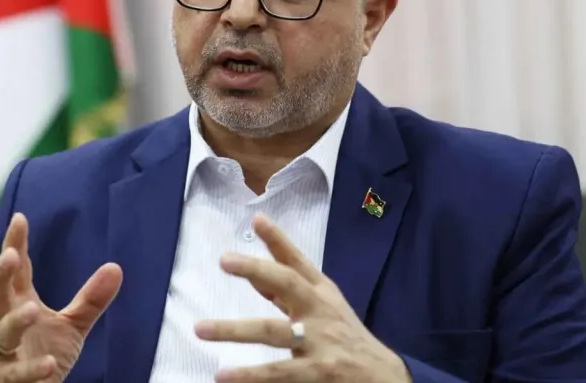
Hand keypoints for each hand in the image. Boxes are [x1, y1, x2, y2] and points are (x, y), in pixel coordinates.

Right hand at [0, 213, 122, 382]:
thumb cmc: (43, 353)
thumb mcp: (72, 326)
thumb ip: (90, 299)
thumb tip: (116, 267)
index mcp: (18, 303)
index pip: (16, 271)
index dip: (15, 245)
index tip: (20, 219)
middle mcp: (5, 324)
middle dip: (0, 275)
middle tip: (11, 256)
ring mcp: (4, 353)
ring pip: (3, 333)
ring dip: (16, 321)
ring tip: (33, 310)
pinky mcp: (8, 380)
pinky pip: (16, 374)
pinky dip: (32, 369)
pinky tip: (49, 364)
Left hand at [194, 213, 410, 382]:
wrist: (385, 377)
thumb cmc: (345, 336)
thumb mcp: (323, 307)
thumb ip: (287, 292)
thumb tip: (254, 275)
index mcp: (320, 293)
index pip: (297, 261)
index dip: (278, 239)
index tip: (257, 218)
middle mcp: (320, 312)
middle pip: (287, 284)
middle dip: (256, 269)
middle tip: (224, 259)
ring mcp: (319, 342)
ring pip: (273, 331)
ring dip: (235, 330)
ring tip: (201, 328)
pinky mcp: (318, 373)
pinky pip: (279, 373)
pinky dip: (251, 375)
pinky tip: (224, 376)